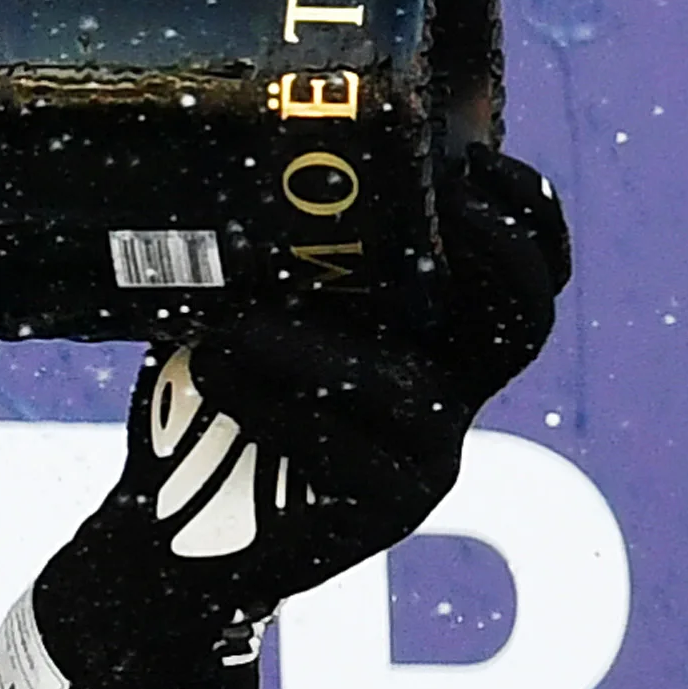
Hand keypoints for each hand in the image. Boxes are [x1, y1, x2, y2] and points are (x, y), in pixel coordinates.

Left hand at [44, 146, 571, 657]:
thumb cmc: (204, 399)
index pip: (521, 274)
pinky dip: (268, 399)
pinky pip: (340, 439)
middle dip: (501, 248)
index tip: (472, 156)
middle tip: (449, 196)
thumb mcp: (237, 305)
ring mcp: (431, 457)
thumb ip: (275, 254)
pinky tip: (211, 371)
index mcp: (429, 336)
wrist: (162, 532)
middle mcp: (449, 391)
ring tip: (227, 323)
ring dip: (309, 342)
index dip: (525, 215)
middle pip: (525, 321)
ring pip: (402, 382)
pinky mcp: (391, 510)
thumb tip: (253, 157)